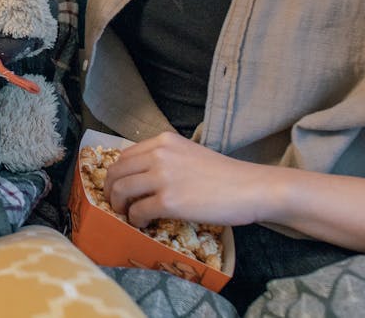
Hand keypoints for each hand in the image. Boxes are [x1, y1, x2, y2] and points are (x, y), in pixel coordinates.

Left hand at [103, 132, 268, 228]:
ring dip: (119, 206)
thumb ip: (165, 159)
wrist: (253, 188)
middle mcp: (159, 154)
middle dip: (111, 190)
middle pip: (116, 172)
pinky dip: (135, 219)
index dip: (116, 175)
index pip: (124, 156)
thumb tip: (141, 177)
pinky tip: (144, 224)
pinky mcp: (169, 201)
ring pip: (121, 190)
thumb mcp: (190, 154)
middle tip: (116, 204)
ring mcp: (162, 177)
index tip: (118, 187)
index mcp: (163, 141)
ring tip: (128, 215)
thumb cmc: (226, 175)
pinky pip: (137, 211)